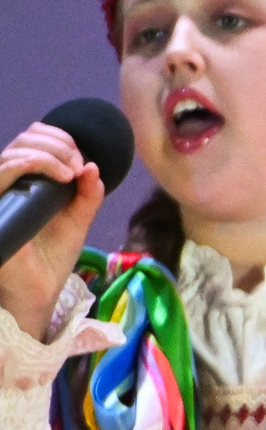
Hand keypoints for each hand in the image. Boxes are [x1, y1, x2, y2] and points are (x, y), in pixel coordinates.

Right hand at [0, 123, 105, 339]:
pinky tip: (53, 173)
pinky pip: (0, 175)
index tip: (81, 159)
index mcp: (24, 182)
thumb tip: (93, 167)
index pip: (31, 140)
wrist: (39, 291)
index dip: (58, 139)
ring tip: (71, 172)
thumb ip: (87, 195)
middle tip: (78, 166)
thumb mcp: (77, 221)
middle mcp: (6, 184)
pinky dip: (26, 165)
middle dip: (56, 145)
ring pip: (11, 154)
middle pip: (22, 140)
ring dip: (47, 154)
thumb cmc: (52, 258)